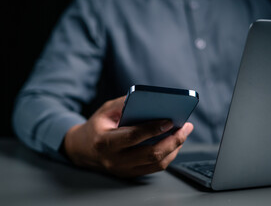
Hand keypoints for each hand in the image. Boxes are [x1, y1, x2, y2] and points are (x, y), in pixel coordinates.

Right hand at [63, 96, 192, 177]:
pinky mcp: (130, 174)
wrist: (82, 150)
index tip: (170, 120)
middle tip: (186, 127)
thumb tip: (151, 99)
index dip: (153, 129)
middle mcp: (115, 160)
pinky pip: (155, 167)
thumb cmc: (97, 126)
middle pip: (151, 154)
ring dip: (174, 148)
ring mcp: (123, 170)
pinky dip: (168, 155)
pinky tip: (174, 142)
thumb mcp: (105, 110)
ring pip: (156, 164)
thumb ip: (125, 104)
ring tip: (184, 133)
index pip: (133, 137)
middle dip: (173, 140)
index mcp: (105, 142)